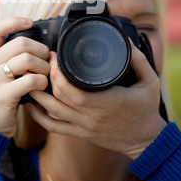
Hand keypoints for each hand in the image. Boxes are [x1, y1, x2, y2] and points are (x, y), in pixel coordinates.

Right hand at [0, 17, 48, 138]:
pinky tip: (41, 88)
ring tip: (45, 76)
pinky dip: (41, 82)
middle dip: (40, 49)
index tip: (29, 23)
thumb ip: (9, 62)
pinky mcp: (3, 96)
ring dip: (43, 66)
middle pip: (20, 43)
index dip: (13, 22)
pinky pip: (30, 80)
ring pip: (27, 59)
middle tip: (46, 60)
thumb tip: (35, 50)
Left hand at [27, 41, 166, 158]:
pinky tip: (30, 105)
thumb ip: (138, 59)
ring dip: (38, 94)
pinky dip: (39, 117)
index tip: (54, 56)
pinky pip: (54, 128)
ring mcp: (84, 127)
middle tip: (44, 59)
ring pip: (52, 112)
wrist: (147, 141)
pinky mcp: (80, 133)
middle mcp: (92, 116)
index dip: (58, 74)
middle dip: (47, 77)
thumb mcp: (150, 81)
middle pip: (59, 98)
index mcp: (107, 102)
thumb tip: (125, 38)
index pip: (74, 91)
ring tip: (32, 76)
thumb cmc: (147, 110)